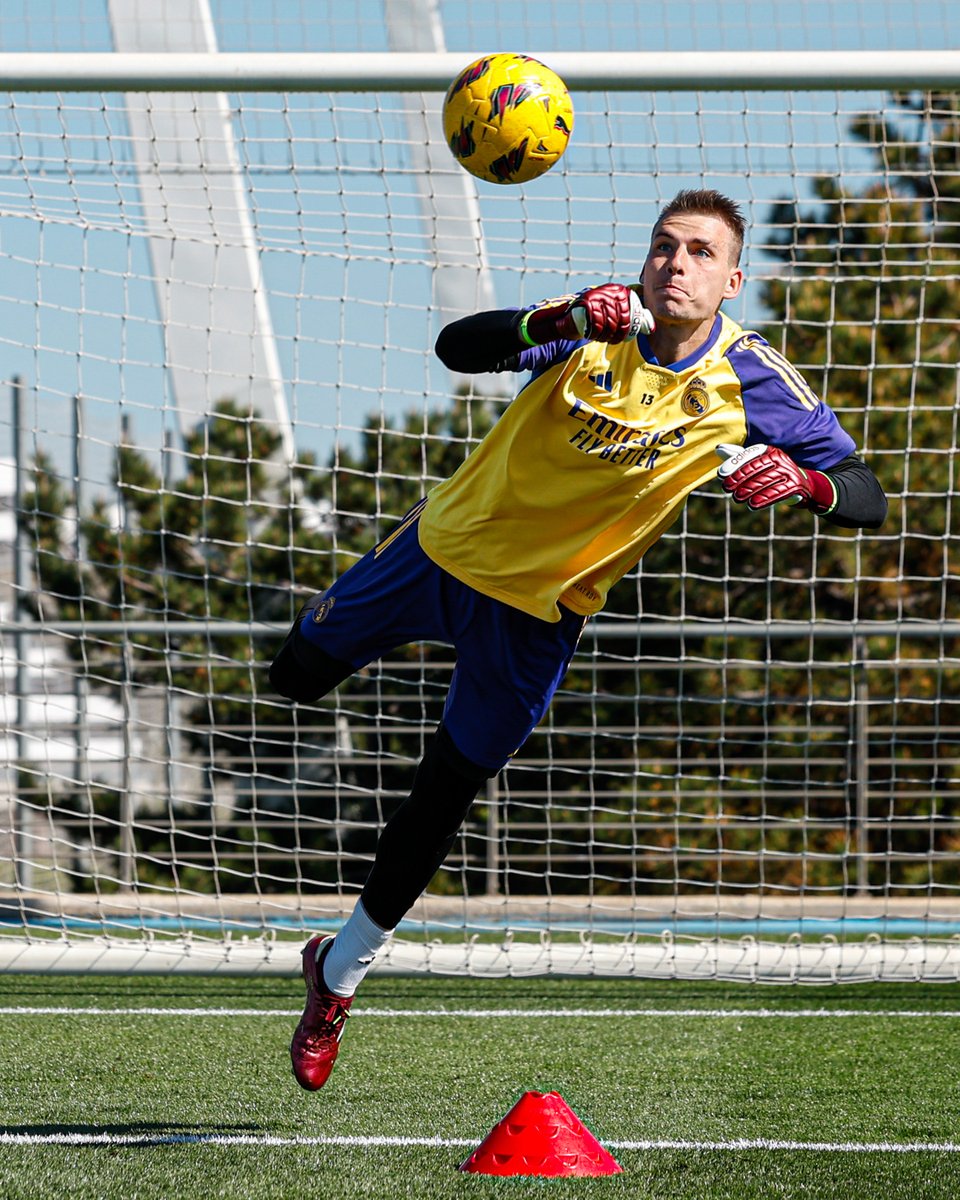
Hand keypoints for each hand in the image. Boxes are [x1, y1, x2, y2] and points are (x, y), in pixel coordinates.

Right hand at [519, 284, 653, 345]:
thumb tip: (650, 326)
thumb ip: (631, 317)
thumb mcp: (613, 315)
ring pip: (609, 324)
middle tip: (609, 338)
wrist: (568, 319)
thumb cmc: (593, 319)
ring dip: (605, 335)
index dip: (627, 328)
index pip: (630, 313)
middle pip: (621, 319)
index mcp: (618, 291)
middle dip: (616, 334)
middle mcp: (608, 291)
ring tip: (600, 336)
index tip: (620, 335)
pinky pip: (597, 326)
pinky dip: (596, 335)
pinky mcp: (585, 305)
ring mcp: (596, 296)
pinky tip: (592, 335)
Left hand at [718, 444, 813, 509]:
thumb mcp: (759, 464)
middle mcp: (781, 458)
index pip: (750, 455)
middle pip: (757, 468)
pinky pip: (778, 492)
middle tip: (726, 488)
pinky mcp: (796, 485)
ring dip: (749, 490)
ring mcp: (789, 471)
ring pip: (765, 481)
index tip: (721, 474)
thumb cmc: (776, 474)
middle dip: (740, 478)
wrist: (806, 485)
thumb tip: (718, 448)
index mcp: (770, 451)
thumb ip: (739, 458)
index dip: (735, 464)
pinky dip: (764, 499)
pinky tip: (752, 505)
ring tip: (737, 498)